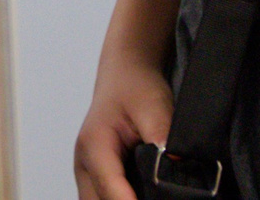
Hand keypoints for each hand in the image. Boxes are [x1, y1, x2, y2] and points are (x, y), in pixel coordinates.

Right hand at [74, 53, 173, 199]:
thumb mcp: (153, 105)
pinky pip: (101, 198)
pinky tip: (142, 194)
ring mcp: (87, 171)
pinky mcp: (96, 175)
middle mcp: (84, 162)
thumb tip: (175, 162)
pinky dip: (119, 198)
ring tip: (151, 195)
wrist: (126, 73)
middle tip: (158, 198)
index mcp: (95, 145)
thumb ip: (162, 135)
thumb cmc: (134, 85)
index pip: (110, 189)